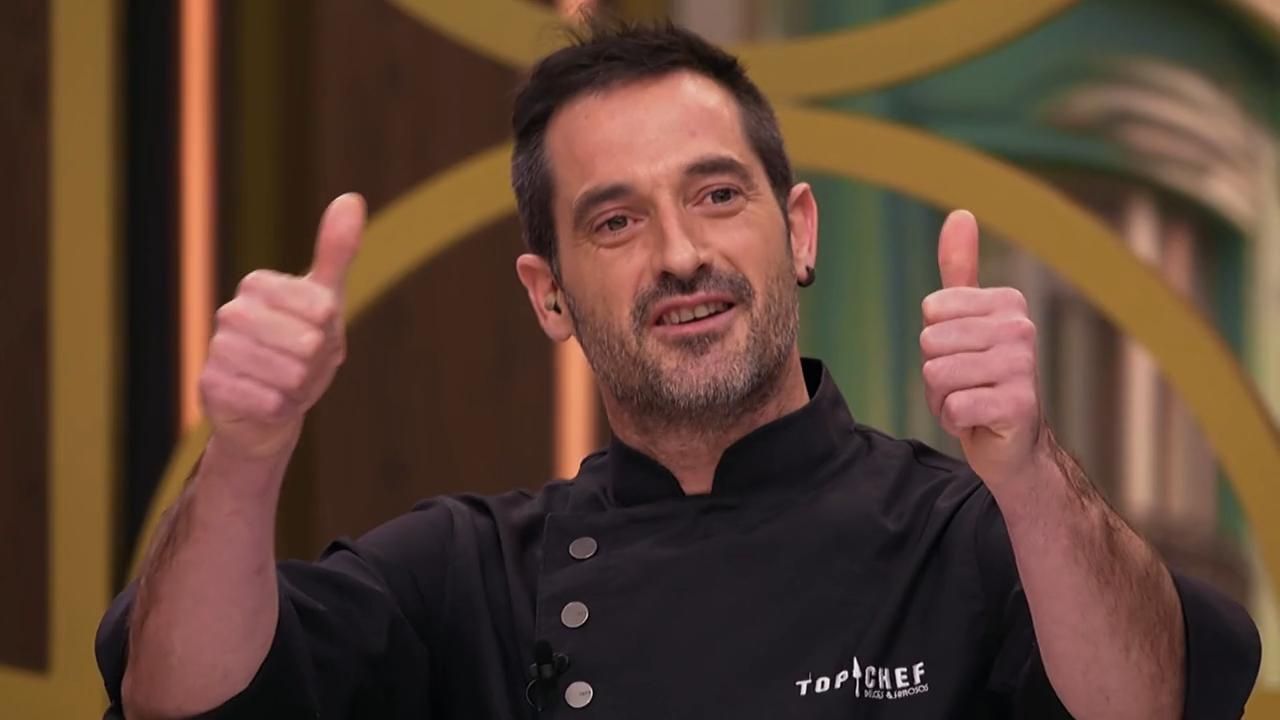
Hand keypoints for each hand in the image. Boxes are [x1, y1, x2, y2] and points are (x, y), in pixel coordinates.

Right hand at [200, 193, 365, 459]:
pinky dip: (280, 408)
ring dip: (299, 387)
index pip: (322, 309)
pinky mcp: (210, 386)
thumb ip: (336, 251)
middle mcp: (230, 311)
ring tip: (286, 384)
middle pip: (307, 343)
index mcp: (257, 284)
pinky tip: (270, 403)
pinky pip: (269, 401)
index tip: (314, 335)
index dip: (329, 332)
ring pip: (289, 373)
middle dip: (316, 363)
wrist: (268, 407)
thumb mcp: (324, 300)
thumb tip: (351, 198)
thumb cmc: (300, 348)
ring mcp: (216, 348)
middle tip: (302, 366)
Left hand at [920, 210, 1045, 488]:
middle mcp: (1021, 329)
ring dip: (942, 400)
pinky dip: (955, 422)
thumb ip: (960, 269)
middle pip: (930, 343)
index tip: (963, 356)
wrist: (1013, 444)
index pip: (932, 311)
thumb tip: (960, 213)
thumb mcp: (967, 320)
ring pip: (937, 376)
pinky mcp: (1017, 407)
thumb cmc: (983, 379)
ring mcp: (1022, 367)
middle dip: (935, 374)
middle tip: (965, 385)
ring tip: (971, 402)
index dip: (934, 342)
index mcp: (1008, 302)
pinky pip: (953, 407)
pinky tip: (978, 422)